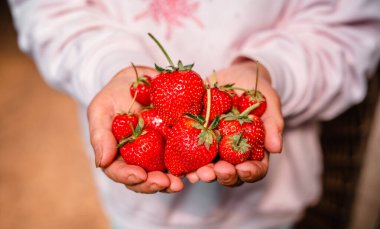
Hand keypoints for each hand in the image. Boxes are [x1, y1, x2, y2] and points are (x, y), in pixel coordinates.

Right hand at [87, 66, 183, 192]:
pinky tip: (201, 165)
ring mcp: (161, 153)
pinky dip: (194, 164)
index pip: (120, 172)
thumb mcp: (101, 109)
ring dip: (176, 180)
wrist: (141, 78)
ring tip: (185, 180)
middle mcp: (141, 159)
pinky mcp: (179, 142)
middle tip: (166, 182)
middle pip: (146, 180)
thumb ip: (100, 135)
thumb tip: (101, 162)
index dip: (129, 176)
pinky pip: (188, 157)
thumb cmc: (116, 94)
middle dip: (156, 184)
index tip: (140, 175)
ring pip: (167, 174)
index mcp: (120, 155)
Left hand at [186, 60, 283, 185]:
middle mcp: (232, 154)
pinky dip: (184, 158)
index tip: (243, 169)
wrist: (234, 76)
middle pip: (230, 173)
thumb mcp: (269, 102)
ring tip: (198, 172)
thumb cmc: (257, 90)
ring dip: (203, 173)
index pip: (255, 169)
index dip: (250, 173)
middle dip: (223, 175)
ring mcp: (213, 147)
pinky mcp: (196, 137)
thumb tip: (276, 148)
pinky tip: (179, 159)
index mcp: (253, 150)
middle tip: (216, 171)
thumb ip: (273, 124)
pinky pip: (188, 151)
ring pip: (209, 167)